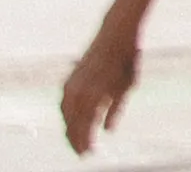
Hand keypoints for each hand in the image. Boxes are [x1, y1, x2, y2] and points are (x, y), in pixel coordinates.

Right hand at [60, 24, 136, 151]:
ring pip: (65, 115)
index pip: (85, 127)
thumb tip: (108, 131)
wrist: (115, 35)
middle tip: (82, 153)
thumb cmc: (126, 62)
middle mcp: (77, 92)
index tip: (89, 154)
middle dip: (75, 140)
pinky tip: (72, 122)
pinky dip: (66, 116)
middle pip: (71, 124)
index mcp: (93, 95)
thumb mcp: (126, 87)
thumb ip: (115, 110)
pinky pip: (63, 104)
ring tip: (76, 141)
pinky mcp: (68, 80)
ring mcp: (70, 85)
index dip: (86, 142)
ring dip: (69, 129)